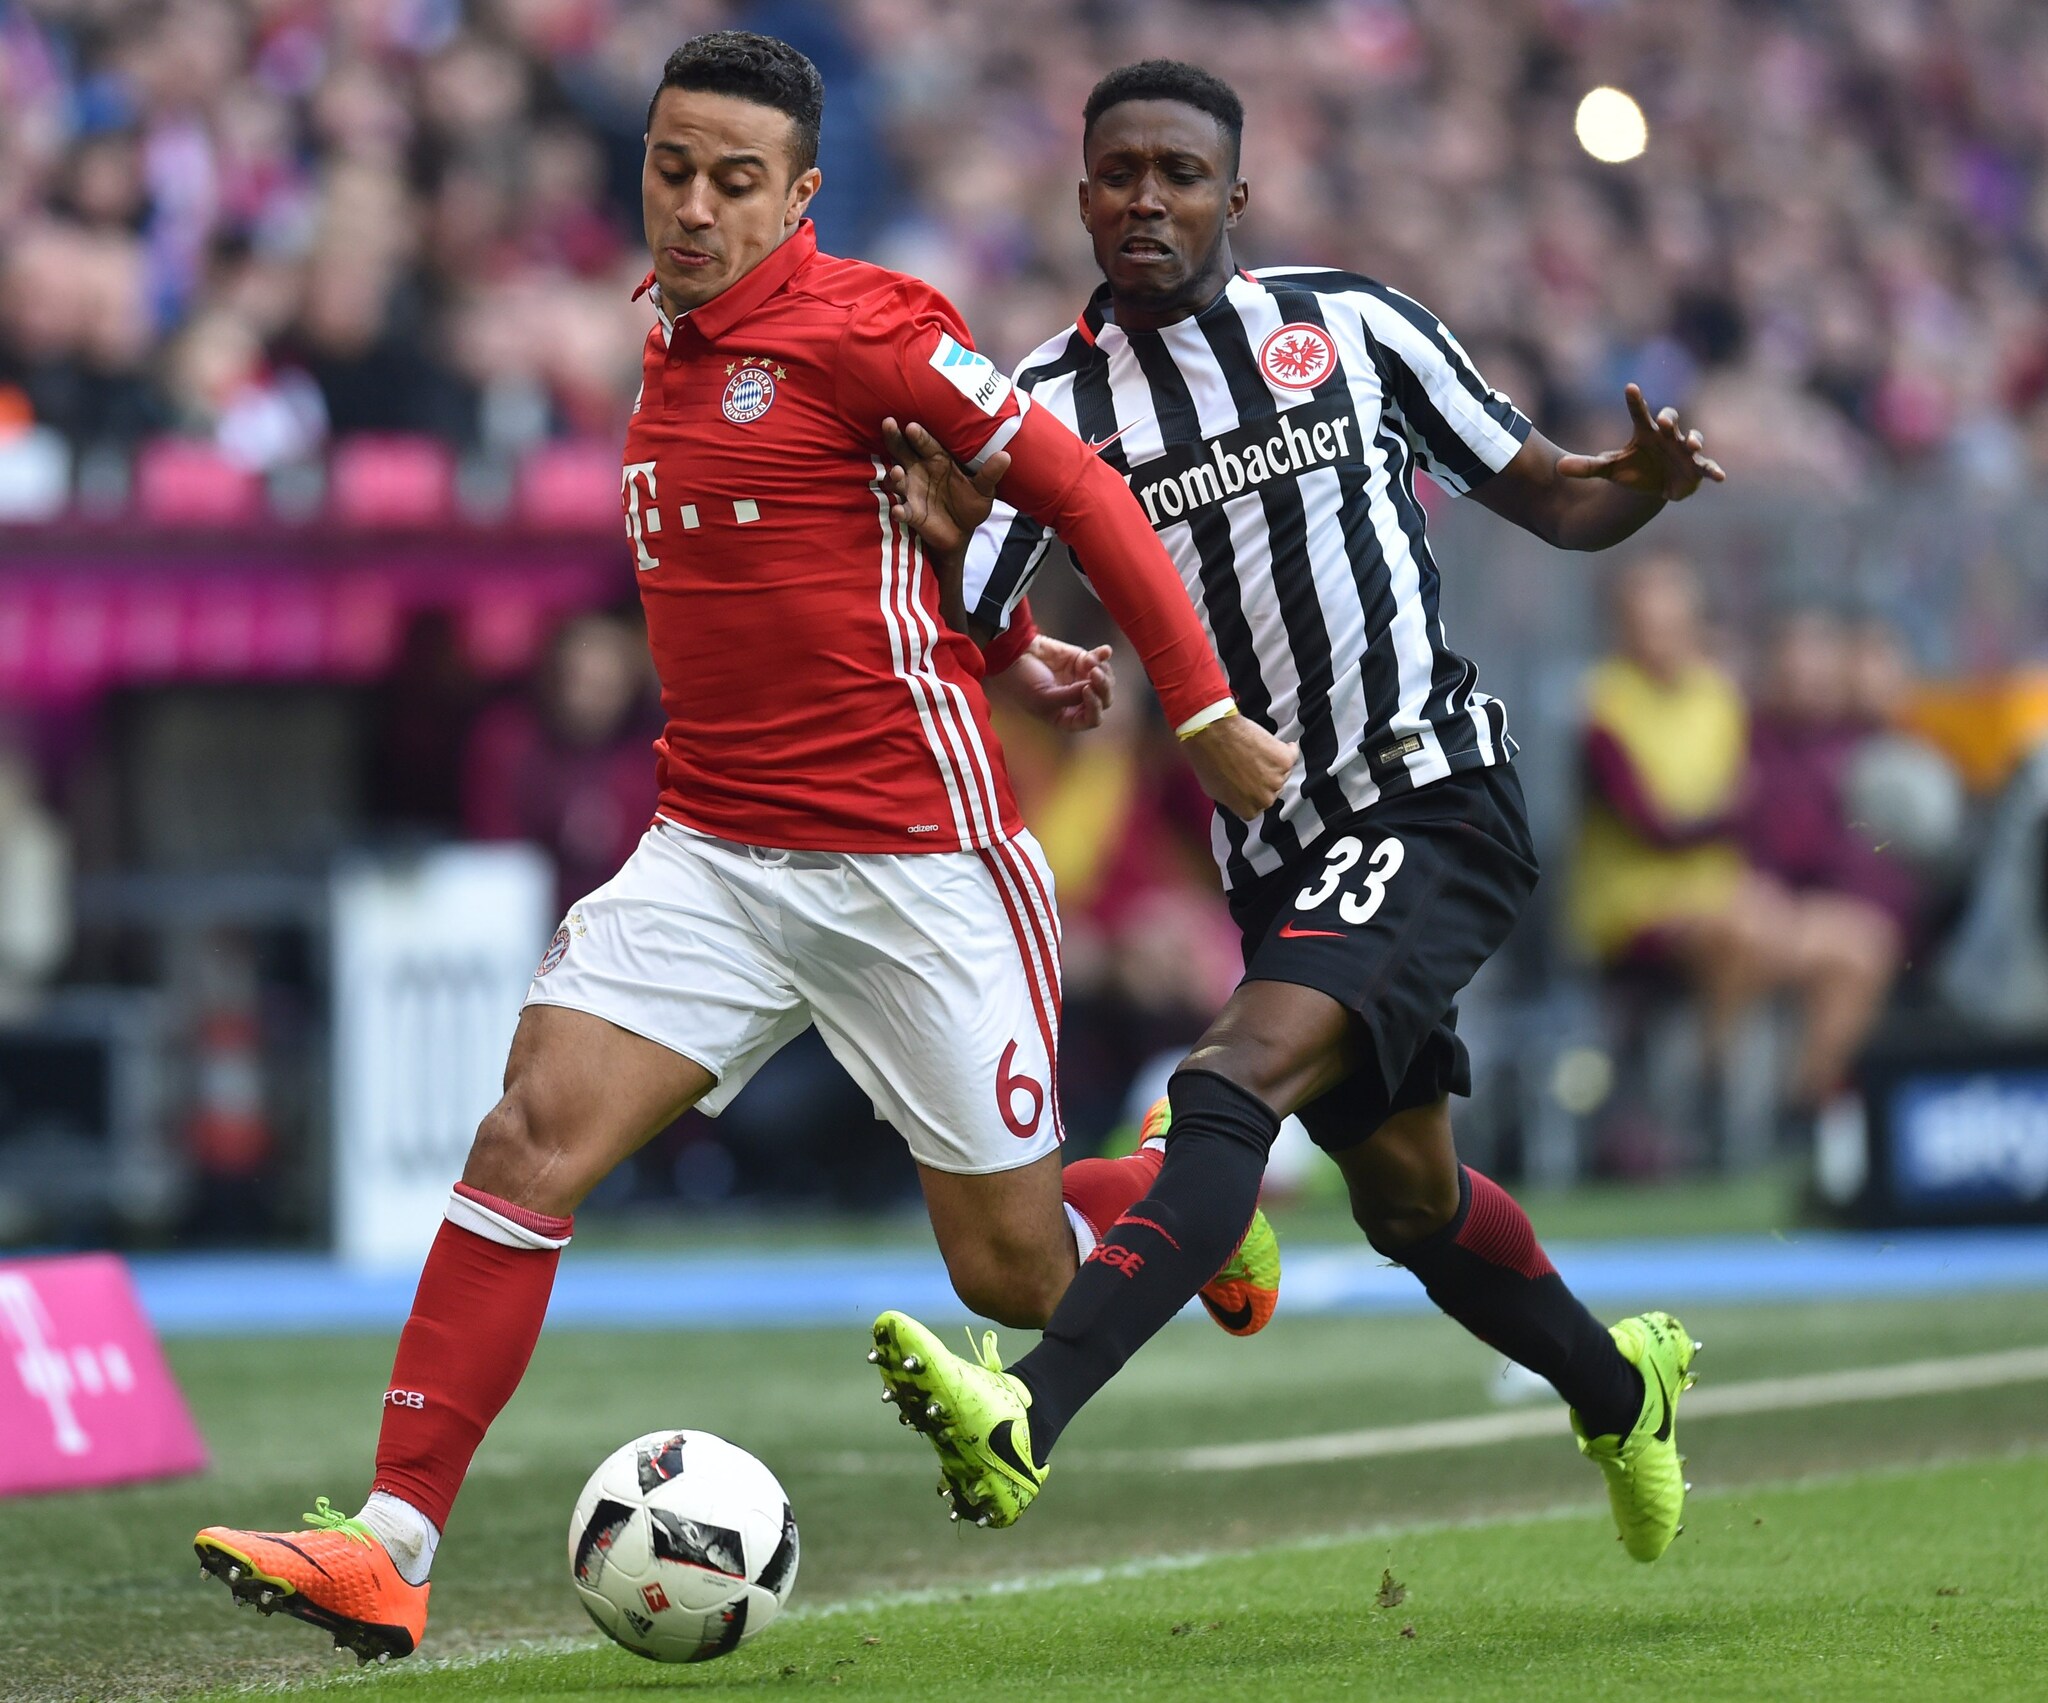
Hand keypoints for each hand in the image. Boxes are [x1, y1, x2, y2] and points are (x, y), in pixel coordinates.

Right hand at [883, 417, 1007, 566]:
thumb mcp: (984, 489)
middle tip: (889, 424)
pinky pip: (902, 510)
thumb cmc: (970, 503)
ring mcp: (912, 491)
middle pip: (902, 451)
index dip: (918, 435)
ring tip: (897, 472)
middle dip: (895, 439)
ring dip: (895, 476)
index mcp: (937, 459)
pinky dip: (899, 511)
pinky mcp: (911, 513)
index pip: (925, 443)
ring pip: (897, 479)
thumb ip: (990, 473)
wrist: (962, 533)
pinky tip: (898, 511)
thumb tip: (1006, 456)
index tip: (912, 426)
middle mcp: (919, 470)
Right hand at [988, 635, 1115, 730]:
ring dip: (1103, 671)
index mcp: (1066, 717)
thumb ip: (1072, 696)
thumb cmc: (1022, 681)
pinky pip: (1100, 660)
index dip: (1095, 706)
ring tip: (1089, 660)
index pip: (1092, 719)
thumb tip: (1095, 688)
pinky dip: (1103, 655)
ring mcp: (1080, 680)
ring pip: (1106, 681)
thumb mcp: (1045, 696)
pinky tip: (1105, 650)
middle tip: (1095, 673)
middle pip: (1103, 700)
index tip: (1087, 689)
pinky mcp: (1081, 661)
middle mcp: (1076, 701)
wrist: (1013, 654)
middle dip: (1103, 688)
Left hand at [1183, 714, 1298, 820]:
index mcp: (1248, 810)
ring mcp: (1277, 780)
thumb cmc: (1207, 759)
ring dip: (1273, 762)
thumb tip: (1238, 794)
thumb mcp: (1214, 789)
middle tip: (1252, 762)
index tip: (1250, 778)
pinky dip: (1286, 748)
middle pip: (1273, 789)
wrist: (1212, 734)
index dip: (1254, 789)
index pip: (1258, 804)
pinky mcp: (1285, 761)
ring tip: (1256, 750)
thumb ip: (1233, 798)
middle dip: (1265, 776)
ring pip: (1283, 772)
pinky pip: (1292, 754)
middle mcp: (1265, 799)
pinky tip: (1274, 742)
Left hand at [1556, 384, 1726, 501]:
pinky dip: (1714, 471)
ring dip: (1694, 440)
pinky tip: (1720, 477)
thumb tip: (1558, 468)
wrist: (1654, 485)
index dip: (1635, 401)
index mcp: (1646, 431)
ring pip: (1693, 439)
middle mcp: (1668, 436)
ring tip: (1692, 444)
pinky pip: (1707, 467)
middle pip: (1671, 420)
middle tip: (1664, 420)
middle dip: (1669, 418)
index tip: (1629, 388)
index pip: (1639, 412)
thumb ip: (1586, 467)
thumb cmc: (1633, 469)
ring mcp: (1684, 450)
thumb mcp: (1608, 469)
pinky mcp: (1696, 468)